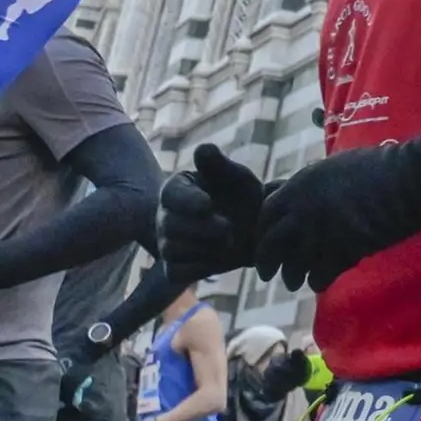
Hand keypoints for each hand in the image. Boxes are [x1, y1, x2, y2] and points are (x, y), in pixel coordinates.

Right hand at [158, 146, 269, 278]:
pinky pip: (177, 272)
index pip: (171, 195)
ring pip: (173, 250)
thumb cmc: (244, 197)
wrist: (254, 231)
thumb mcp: (238, 178)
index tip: (209, 204)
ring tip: (228, 242)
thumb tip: (203, 149)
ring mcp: (167, 243)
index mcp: (177, 188)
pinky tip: (218, 258)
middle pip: (171, 226)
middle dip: (203, 229)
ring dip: (205, 248)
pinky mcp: (174, 268)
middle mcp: (165, 215)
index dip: (189, 201)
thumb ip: (219, 165)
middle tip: (230, 229)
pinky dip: (198, 268)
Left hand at [258, 131, 420, 289]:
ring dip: (293, 276)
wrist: (411, 179)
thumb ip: (309, 184)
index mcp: (300, 185)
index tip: (266, 240)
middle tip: (268, 274)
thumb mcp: (334, 166)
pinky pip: (319, 276)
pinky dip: (317, 281)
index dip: (263, 230)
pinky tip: (321, 281)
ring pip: (293, 266)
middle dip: (268, 263)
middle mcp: (304, 210)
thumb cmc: (377, 167)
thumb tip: (292, 196)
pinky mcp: (343, 253)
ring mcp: (322, 233)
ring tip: (296, 281)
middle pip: (272, 245)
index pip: (266, 213)